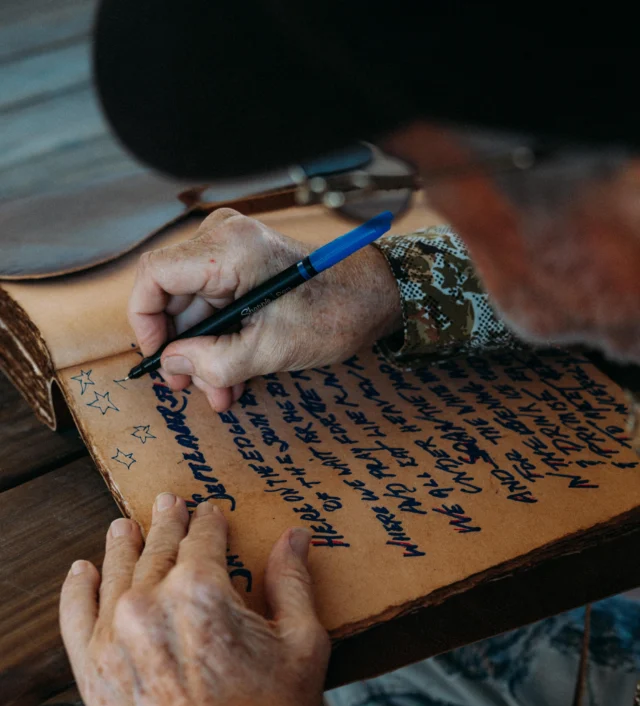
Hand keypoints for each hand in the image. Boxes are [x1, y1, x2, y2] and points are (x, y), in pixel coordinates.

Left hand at [59, 495, 329, 705]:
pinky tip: (82, 571)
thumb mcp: (303, 645)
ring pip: (114, 574)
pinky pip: (74, 615)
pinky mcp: (92, 672)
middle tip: (169, 504)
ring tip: (125, 528)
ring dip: (122, 546)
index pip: (203, 537)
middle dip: (167, 524)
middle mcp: (147, 605)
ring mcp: (111, 638)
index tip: (212, 511)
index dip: (210, 519)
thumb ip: (292, 583)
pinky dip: (76, 589)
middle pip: (157, 548)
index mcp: (202, 590)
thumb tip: (294, 537)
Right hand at [128, 207, 401, 411]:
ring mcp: (233, 252)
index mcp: (226, 250)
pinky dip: (220, 340)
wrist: (377, 297)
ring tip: (220, 392)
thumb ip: (214, 363)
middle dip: (182, 349)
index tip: (160, 359)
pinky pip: (215, 305)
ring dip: (203, 354)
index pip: (153, 276)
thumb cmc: (334, 314)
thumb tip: (174, 366)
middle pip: (172, 296)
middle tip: (193, 389)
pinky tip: (232, 376)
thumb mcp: (269, 351)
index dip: (146, 322)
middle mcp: (223, 240)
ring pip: (194, 307)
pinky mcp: (244, 267)